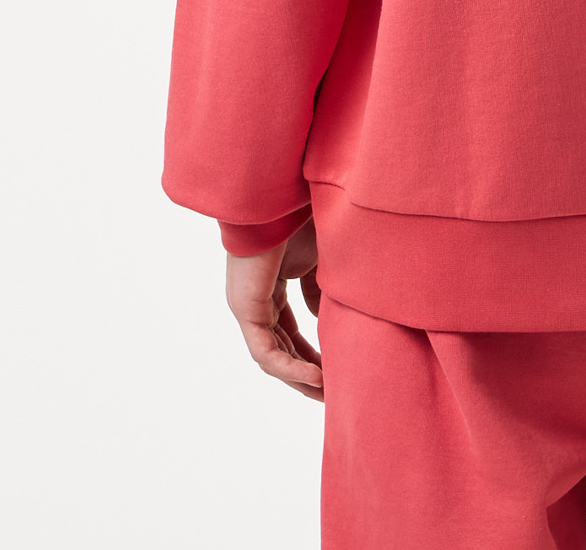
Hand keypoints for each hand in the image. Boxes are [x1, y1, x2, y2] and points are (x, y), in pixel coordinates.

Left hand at [225, 217, 323, 399]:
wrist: (281, 191)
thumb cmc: (302, 214)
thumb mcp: (321, 258)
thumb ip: (322, 289)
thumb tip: (327, 318)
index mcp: (271, 282)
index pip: (291, 328)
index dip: (314, 350)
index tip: (340, 366)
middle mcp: (255, 297)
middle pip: (281, 346)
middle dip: (308, 371)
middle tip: (334, 392)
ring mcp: (247, 304)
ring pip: (272, 355)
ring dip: (300, 377)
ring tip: (328, 394)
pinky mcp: (245, 307)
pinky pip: (265, 351)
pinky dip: (291, 367)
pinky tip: (316, 377)